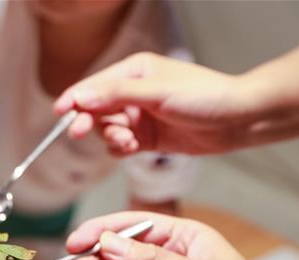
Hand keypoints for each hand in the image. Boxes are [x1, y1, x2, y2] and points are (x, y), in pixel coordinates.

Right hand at [53, 52, 261, 155]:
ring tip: (127, 142)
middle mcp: (133, 93)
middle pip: (95, 109)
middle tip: (78, 131)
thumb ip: (117, 95)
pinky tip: (131, 149)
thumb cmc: (205, 97)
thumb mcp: (158, 92)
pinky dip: (119, 149)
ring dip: (110, 137)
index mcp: (134, 71)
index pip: (94, 85)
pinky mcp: (145, 138)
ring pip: (106, 130)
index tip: (59, 111)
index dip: (75, 98)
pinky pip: (119, 145)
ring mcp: (139, 116)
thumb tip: (81, 98)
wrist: (238, 120)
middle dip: (88, 121)